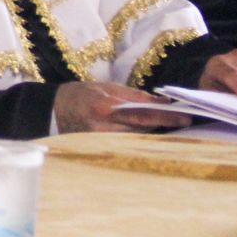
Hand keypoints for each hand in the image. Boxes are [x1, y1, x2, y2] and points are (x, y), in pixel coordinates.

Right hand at [53, 81, 190, 132]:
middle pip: (143, 129)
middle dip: (163, 125)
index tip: (185, 118)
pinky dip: (139, 139)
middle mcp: (103, 127)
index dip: (165, 117)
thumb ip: (134, 96)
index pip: (142, 114)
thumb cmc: (79, 94)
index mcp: (105, 107)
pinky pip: (127, 145)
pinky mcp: (99, 149)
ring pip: (137, 139)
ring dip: (153, 133)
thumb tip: (162, 103)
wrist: (51, 110)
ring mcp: (100, 141)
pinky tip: (148, 136)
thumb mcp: (106, 87)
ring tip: (167, 128)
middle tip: (182, 120)